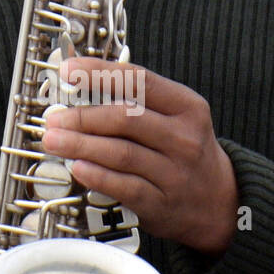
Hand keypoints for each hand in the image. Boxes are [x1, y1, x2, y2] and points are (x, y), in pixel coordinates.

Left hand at [40, 58, 237, 257]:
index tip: (68, 70)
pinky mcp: (162, 203)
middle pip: (126, 119)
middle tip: (53, 118)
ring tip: (53, 140)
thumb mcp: (175, 115)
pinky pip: (125, 187)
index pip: (139, 80)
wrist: (220, 203)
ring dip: (81, 145)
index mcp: (186, 106)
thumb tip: (79, 83)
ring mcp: (175, 173)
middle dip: (83, 117)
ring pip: (121, 153)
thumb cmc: (185, 149)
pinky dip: (97, 176)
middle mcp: (183, 138)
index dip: (99, 72)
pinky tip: (77, 167)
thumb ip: (135, 98)